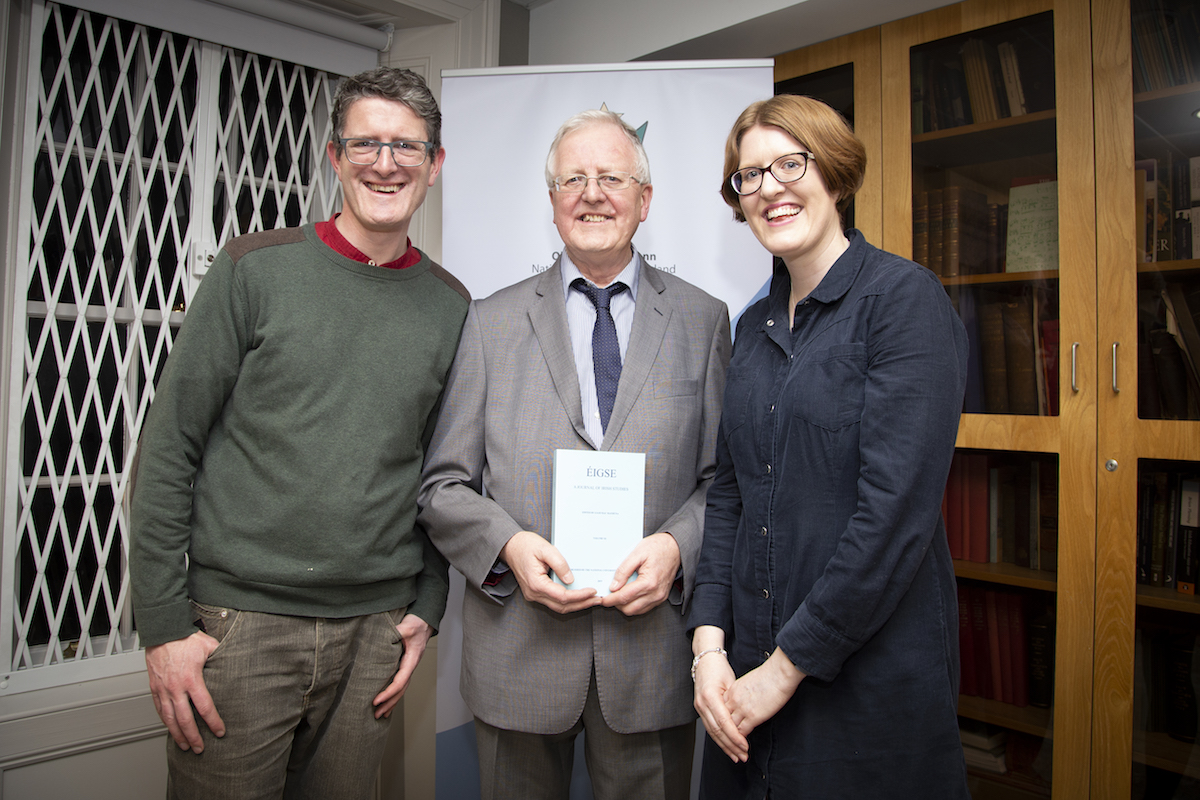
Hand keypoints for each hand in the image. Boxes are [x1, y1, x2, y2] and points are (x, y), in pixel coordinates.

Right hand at [145, 631, 224, 752]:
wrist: (163, 633)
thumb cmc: (185, 638)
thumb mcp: (209, 646)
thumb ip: (221, 658)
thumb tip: (236, 661)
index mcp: (192, 679)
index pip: (205, 707)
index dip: (213, 722)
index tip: (219, 731)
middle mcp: (176, 688)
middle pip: (185, 719)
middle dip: (194, 736)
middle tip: (201, 748)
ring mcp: (163, 690)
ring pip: (170, 719)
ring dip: (178, 734)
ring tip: (185, 745)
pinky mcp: (155, 689)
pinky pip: (160, 710)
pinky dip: (166, 723)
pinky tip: (171, 729)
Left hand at [373, 614, 433, 718]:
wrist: (424, 621)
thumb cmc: (416, 624)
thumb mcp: (406, 626)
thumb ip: (397, 632)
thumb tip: (384, 636)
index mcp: (411, 660)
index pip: (400, 681)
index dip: (388, 693)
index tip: (376, 700)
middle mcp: (410, 666)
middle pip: (401, 690)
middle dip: (389, 703)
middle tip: (376, 714)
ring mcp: (408, 667)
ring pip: (401, 689)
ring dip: (391, 702)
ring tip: (380, 714)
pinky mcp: (404, 665)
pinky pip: (400, 683)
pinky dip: (393, 694)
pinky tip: (387, 702)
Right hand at [501, 530, 600, 613]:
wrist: (510, 546)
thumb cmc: (526, 545)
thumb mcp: (545, 548)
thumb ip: (559, 563)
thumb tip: (570, 580)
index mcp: (536, 583)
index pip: (562, 596)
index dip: (579, 596)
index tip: (593, 591)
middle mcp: (534, 593)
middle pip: (561, 606)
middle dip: (582, 604)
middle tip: (598, 599)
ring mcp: (533, 595)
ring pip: (558, 607)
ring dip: (576, 605)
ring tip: (592, 600)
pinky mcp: (535, 593)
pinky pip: (554, 602)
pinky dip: (567, 601)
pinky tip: (578, 596)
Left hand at [600, 532, 680, 615]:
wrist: (675, 547)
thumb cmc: (658, 547)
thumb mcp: (637, 553)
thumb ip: (623, 571)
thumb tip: (613, 586)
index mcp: (649, 582)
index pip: (624, 597)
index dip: (610, 600)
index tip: (602, 599)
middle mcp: (656, 593)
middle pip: (629, 609)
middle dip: (616, 604)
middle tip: (608, 596)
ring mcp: (660, 597)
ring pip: (636, 611)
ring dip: (625, 605)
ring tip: (618, 594)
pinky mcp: (661, 598)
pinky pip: (644, 608)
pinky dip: (634, 604)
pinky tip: (629, 594)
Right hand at [692, 645, 747, 761]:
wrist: (705, 660)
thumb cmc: (719, 668)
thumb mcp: (731, 683)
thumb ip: (735, 702)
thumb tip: (743, 721)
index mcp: (710, 696)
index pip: (723, 723)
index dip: (735, 737)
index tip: (745, 746)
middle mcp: (702, 703)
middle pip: (717, 731)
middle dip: (730, 746)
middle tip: (743, 756)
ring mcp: (699, 707)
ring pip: (712, 732)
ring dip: (724, 745)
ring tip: (736, 755)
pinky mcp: (700, 709)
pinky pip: (709, 727)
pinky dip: (718, 738)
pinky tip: (726, 746)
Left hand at [725, 648, 804, 739]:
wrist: (779, 672)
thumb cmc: (770, 674)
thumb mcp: (749, 681)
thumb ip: (743, 692)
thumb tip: (746, 699)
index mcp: (732, 690)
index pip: (721, 709)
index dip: (721, 721)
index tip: (724, 730)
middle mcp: (733, 700)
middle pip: (721, 721)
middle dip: (723, 734)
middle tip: (726, 744)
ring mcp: (741, 708)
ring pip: (729, 729)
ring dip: (731, 741)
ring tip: (735, 751)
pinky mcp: (752, 716)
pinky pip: (741, 733)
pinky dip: (740, 742)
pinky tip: (743, 747)